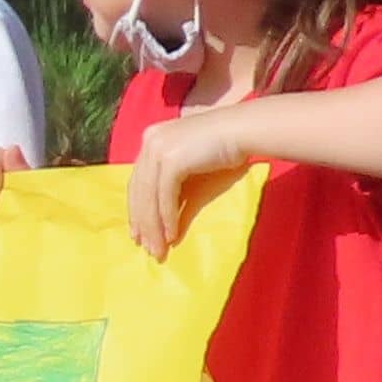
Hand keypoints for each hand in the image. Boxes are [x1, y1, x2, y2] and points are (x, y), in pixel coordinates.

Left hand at [126, 109, 253, 253]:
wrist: (244, 130)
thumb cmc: (225, 150)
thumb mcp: (194, 176)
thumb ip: (177, 197)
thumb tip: (170, 232)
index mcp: (152, 139)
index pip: (138, 181)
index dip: (137, 210)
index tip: (138, 233)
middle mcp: (149, 141)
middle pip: (140, 191)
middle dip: (143, 223)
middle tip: (147, 249)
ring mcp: (158, 149)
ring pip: (149, 197)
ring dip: (154, 227)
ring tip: (158, 250)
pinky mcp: (171, 159)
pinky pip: (164, 197)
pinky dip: (167, 219)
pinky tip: (171, 237)